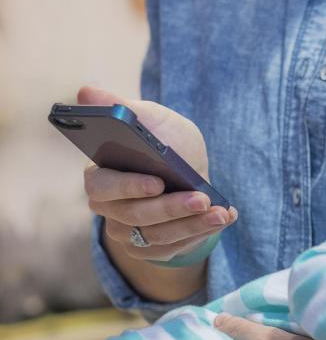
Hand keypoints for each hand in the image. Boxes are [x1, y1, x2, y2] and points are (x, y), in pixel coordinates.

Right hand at [78, 86, 236, 262]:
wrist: (188, 169)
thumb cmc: (164, 140)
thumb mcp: (150, 118)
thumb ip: (122, 107)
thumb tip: (86, 91)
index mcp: (100, 176)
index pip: (103, 187)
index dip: (129, 187)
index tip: (158, 182)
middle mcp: (109, 210)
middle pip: (135, 216)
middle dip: (172, 208)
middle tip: (202, 199)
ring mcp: (128, 233)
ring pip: (159, 236)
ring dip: (193, 224)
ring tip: (221, 212)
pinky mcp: (151, 249)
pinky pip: (175, 248)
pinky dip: (202, 233)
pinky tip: (224, 217)